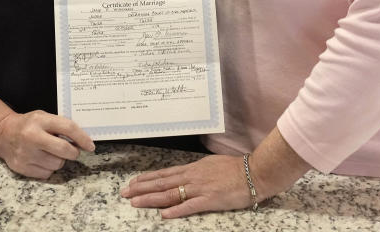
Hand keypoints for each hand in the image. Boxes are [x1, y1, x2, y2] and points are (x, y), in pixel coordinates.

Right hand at [0, 110, 94, 179]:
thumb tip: (82, 140)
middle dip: (73, 153)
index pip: (68, 128)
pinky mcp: (22, 168)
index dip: (82, 138)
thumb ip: (60, 126)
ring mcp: (26, 154)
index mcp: (40, 121)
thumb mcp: (44, 117)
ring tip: (50, 152)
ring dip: (59, 160)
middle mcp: (32, 137)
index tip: (90, 146)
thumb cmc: (28, 124)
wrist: (3, 133)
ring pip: (57, 164)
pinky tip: (42, 159)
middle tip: (72, 151)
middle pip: (64, 150)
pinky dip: (48, 169)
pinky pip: (46, 174)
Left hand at [120, 154, 253, 217]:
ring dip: (151, 198)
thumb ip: (196, 171)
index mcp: (193, 169)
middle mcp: (192, 177)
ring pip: (170, 194)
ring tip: (135, 202)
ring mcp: (200, 188)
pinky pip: (190, 206)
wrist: (254, 172)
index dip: (148, 179)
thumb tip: (184, 175)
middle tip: (124, 193)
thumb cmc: (235, 169)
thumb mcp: (211, 165)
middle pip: (162, 183)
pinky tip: (164, 214)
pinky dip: (176, 210)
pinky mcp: (210, 200)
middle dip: (142, 188)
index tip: (133, 183)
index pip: (165, 174)